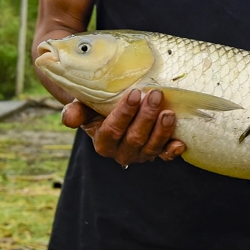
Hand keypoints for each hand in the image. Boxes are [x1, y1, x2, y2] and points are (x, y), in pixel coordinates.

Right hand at [61, 90, 185, 166]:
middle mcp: (121, 152)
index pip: (113, 130)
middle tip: (155, 95)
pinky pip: (164, 155)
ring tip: (168, 112)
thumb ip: (76, 112)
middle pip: (135, 138)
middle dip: (146, 116)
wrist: (111, 112)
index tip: (134, 94)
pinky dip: (172, 151)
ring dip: (161, 130)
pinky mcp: (155, 152)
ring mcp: (140, 154)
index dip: (124, 113)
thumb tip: (69, 118)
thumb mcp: (84, 107)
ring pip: (151, 147)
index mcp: (102, 142)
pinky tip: (180, 143)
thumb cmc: (97, 107)